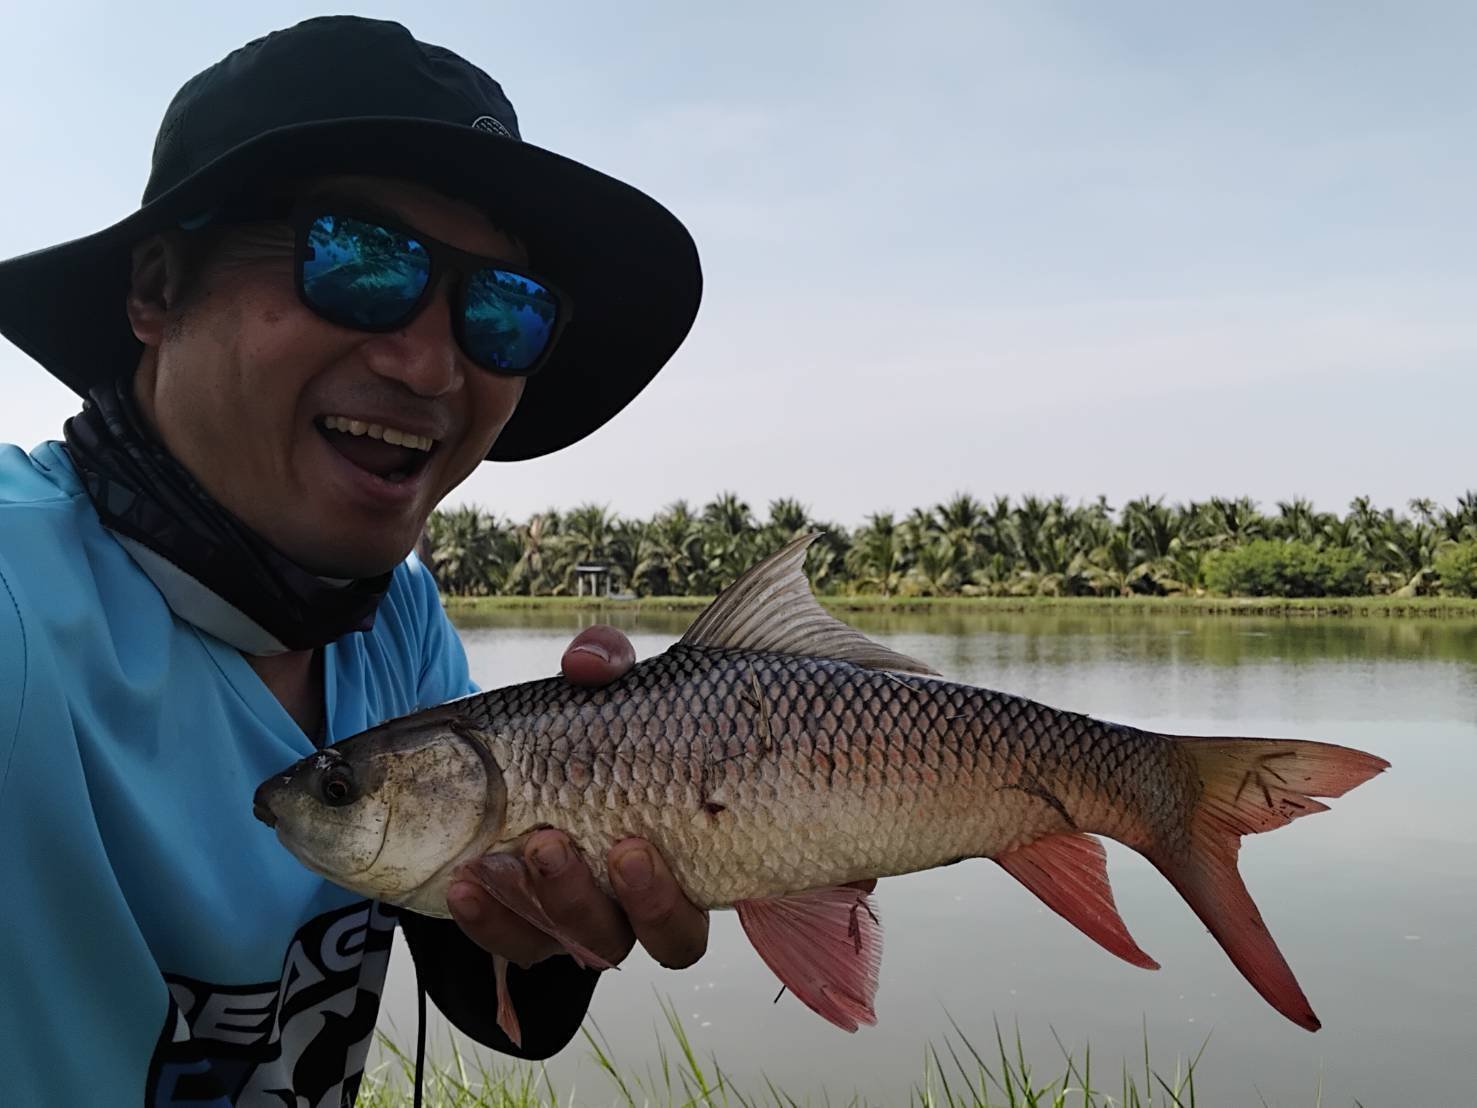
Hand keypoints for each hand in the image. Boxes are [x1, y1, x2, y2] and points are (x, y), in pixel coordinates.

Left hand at [447, 624, 710, 969]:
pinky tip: (462, 884)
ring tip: (502, 857)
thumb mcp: (604, 684)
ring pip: (577, 943)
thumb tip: (587, 664)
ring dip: (540, 905)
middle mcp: (640, 905)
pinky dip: (489, 921)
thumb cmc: (590, 724)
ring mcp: (584, 919)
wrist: (521, 757)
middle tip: (552, 843)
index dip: (664, 900)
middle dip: (589, 898)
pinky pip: (514, 943)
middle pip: (633, 939)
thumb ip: (607, 662)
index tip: (629, 846)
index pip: (691, 913)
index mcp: (682, 859)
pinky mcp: (529, 925)